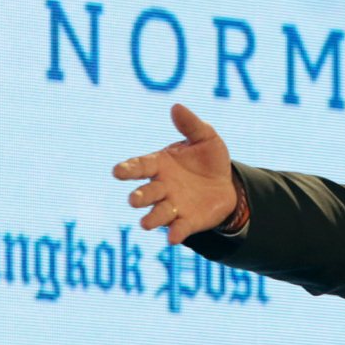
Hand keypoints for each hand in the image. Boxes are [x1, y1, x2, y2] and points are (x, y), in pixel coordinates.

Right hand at [114, 104, 237, 244]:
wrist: (227, 184)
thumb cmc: (209, 159)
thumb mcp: (205, 137)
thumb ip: (191, 124)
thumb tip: (176, 107)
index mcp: (160, 164)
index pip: (140, 166)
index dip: (128, 169)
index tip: (117, 172)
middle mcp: (162, 187)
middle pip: (146, 193)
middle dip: (139, 196)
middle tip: (133, 199)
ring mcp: (173, 206)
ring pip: (157, 214)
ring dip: (151, 218)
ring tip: (145, 224)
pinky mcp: (188, 221)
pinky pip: (179, 228)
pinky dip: (175, 233)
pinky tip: (173, 238)